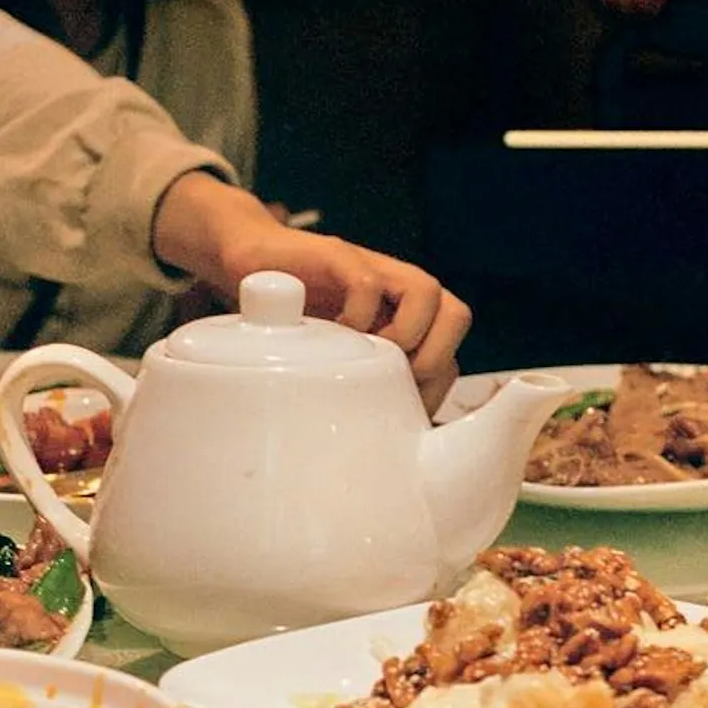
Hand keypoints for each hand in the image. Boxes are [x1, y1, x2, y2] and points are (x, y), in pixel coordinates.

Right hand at [154, 174, 470, 411]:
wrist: (251, 259)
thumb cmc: (294, 319)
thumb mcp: (329, 360)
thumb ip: (353, 390)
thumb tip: (367, 451)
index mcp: (407, 322)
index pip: (450, 358)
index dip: (430, 394)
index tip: (392, 419)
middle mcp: (398, 294)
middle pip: (457, 316)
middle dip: (430, 362)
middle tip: (386, 386)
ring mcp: (372, 271)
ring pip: (428, 292)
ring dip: (405, 336)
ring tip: (365, 358)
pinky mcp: (338, 256)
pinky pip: (367, 282)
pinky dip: (357, 313)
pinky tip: (329, 334)